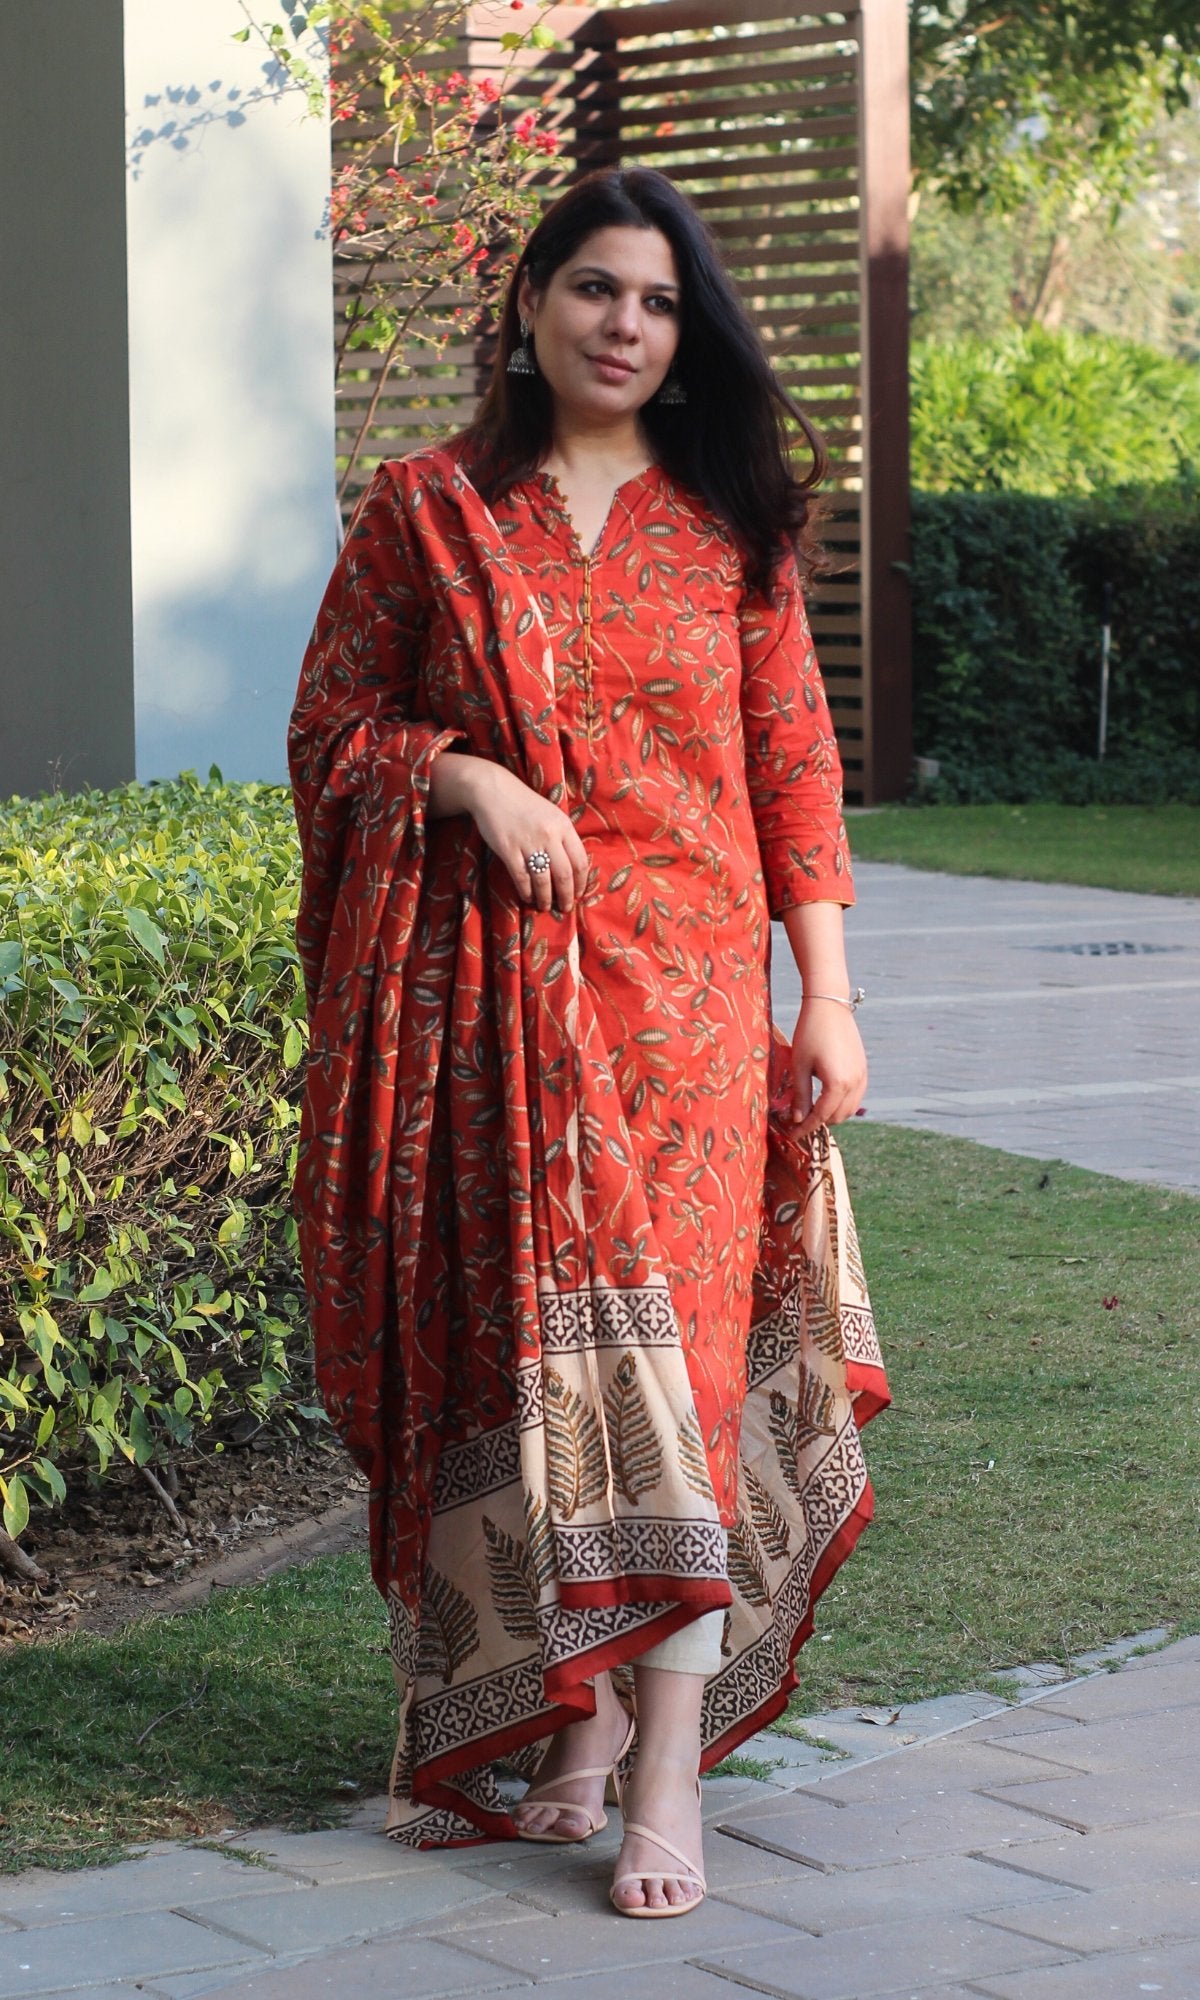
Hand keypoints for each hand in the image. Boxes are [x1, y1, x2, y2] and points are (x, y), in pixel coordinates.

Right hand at [466, 762, 589, 912]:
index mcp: (563, 826)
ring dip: (545, 898)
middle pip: (564, 874)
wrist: (493, 791)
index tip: (579, 895)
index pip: (580, 861)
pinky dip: (526, 891)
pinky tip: (528, 897)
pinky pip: (521, 877)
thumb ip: (563, 837)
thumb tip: (573, 868)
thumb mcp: (552, 815)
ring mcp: (528, 842)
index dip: (581, 883)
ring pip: (543, 879)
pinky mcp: (508, 849)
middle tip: (565, 908)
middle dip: (566, 896)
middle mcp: (549, 835)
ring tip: (545, 906)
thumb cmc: (525, 805)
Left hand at [789, 999, 866, 1137]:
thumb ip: (800, 1095)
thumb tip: (797, 1118)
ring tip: (812, 1110)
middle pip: (837, 1116)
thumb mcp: (799, 1065)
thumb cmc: (809, 1033)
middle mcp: (855, 1083)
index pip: (821, 1116)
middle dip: (818, 1122)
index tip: (793, 1135)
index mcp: (837, 1084)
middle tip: (799, 1120)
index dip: (805, 1128)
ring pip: (849, 1109)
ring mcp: (862, 1076)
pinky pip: (856, 1096)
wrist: (829, 1006)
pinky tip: (827, 1097)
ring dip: (832, 1113)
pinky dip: (843, 1102)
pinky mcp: (863, 1068)